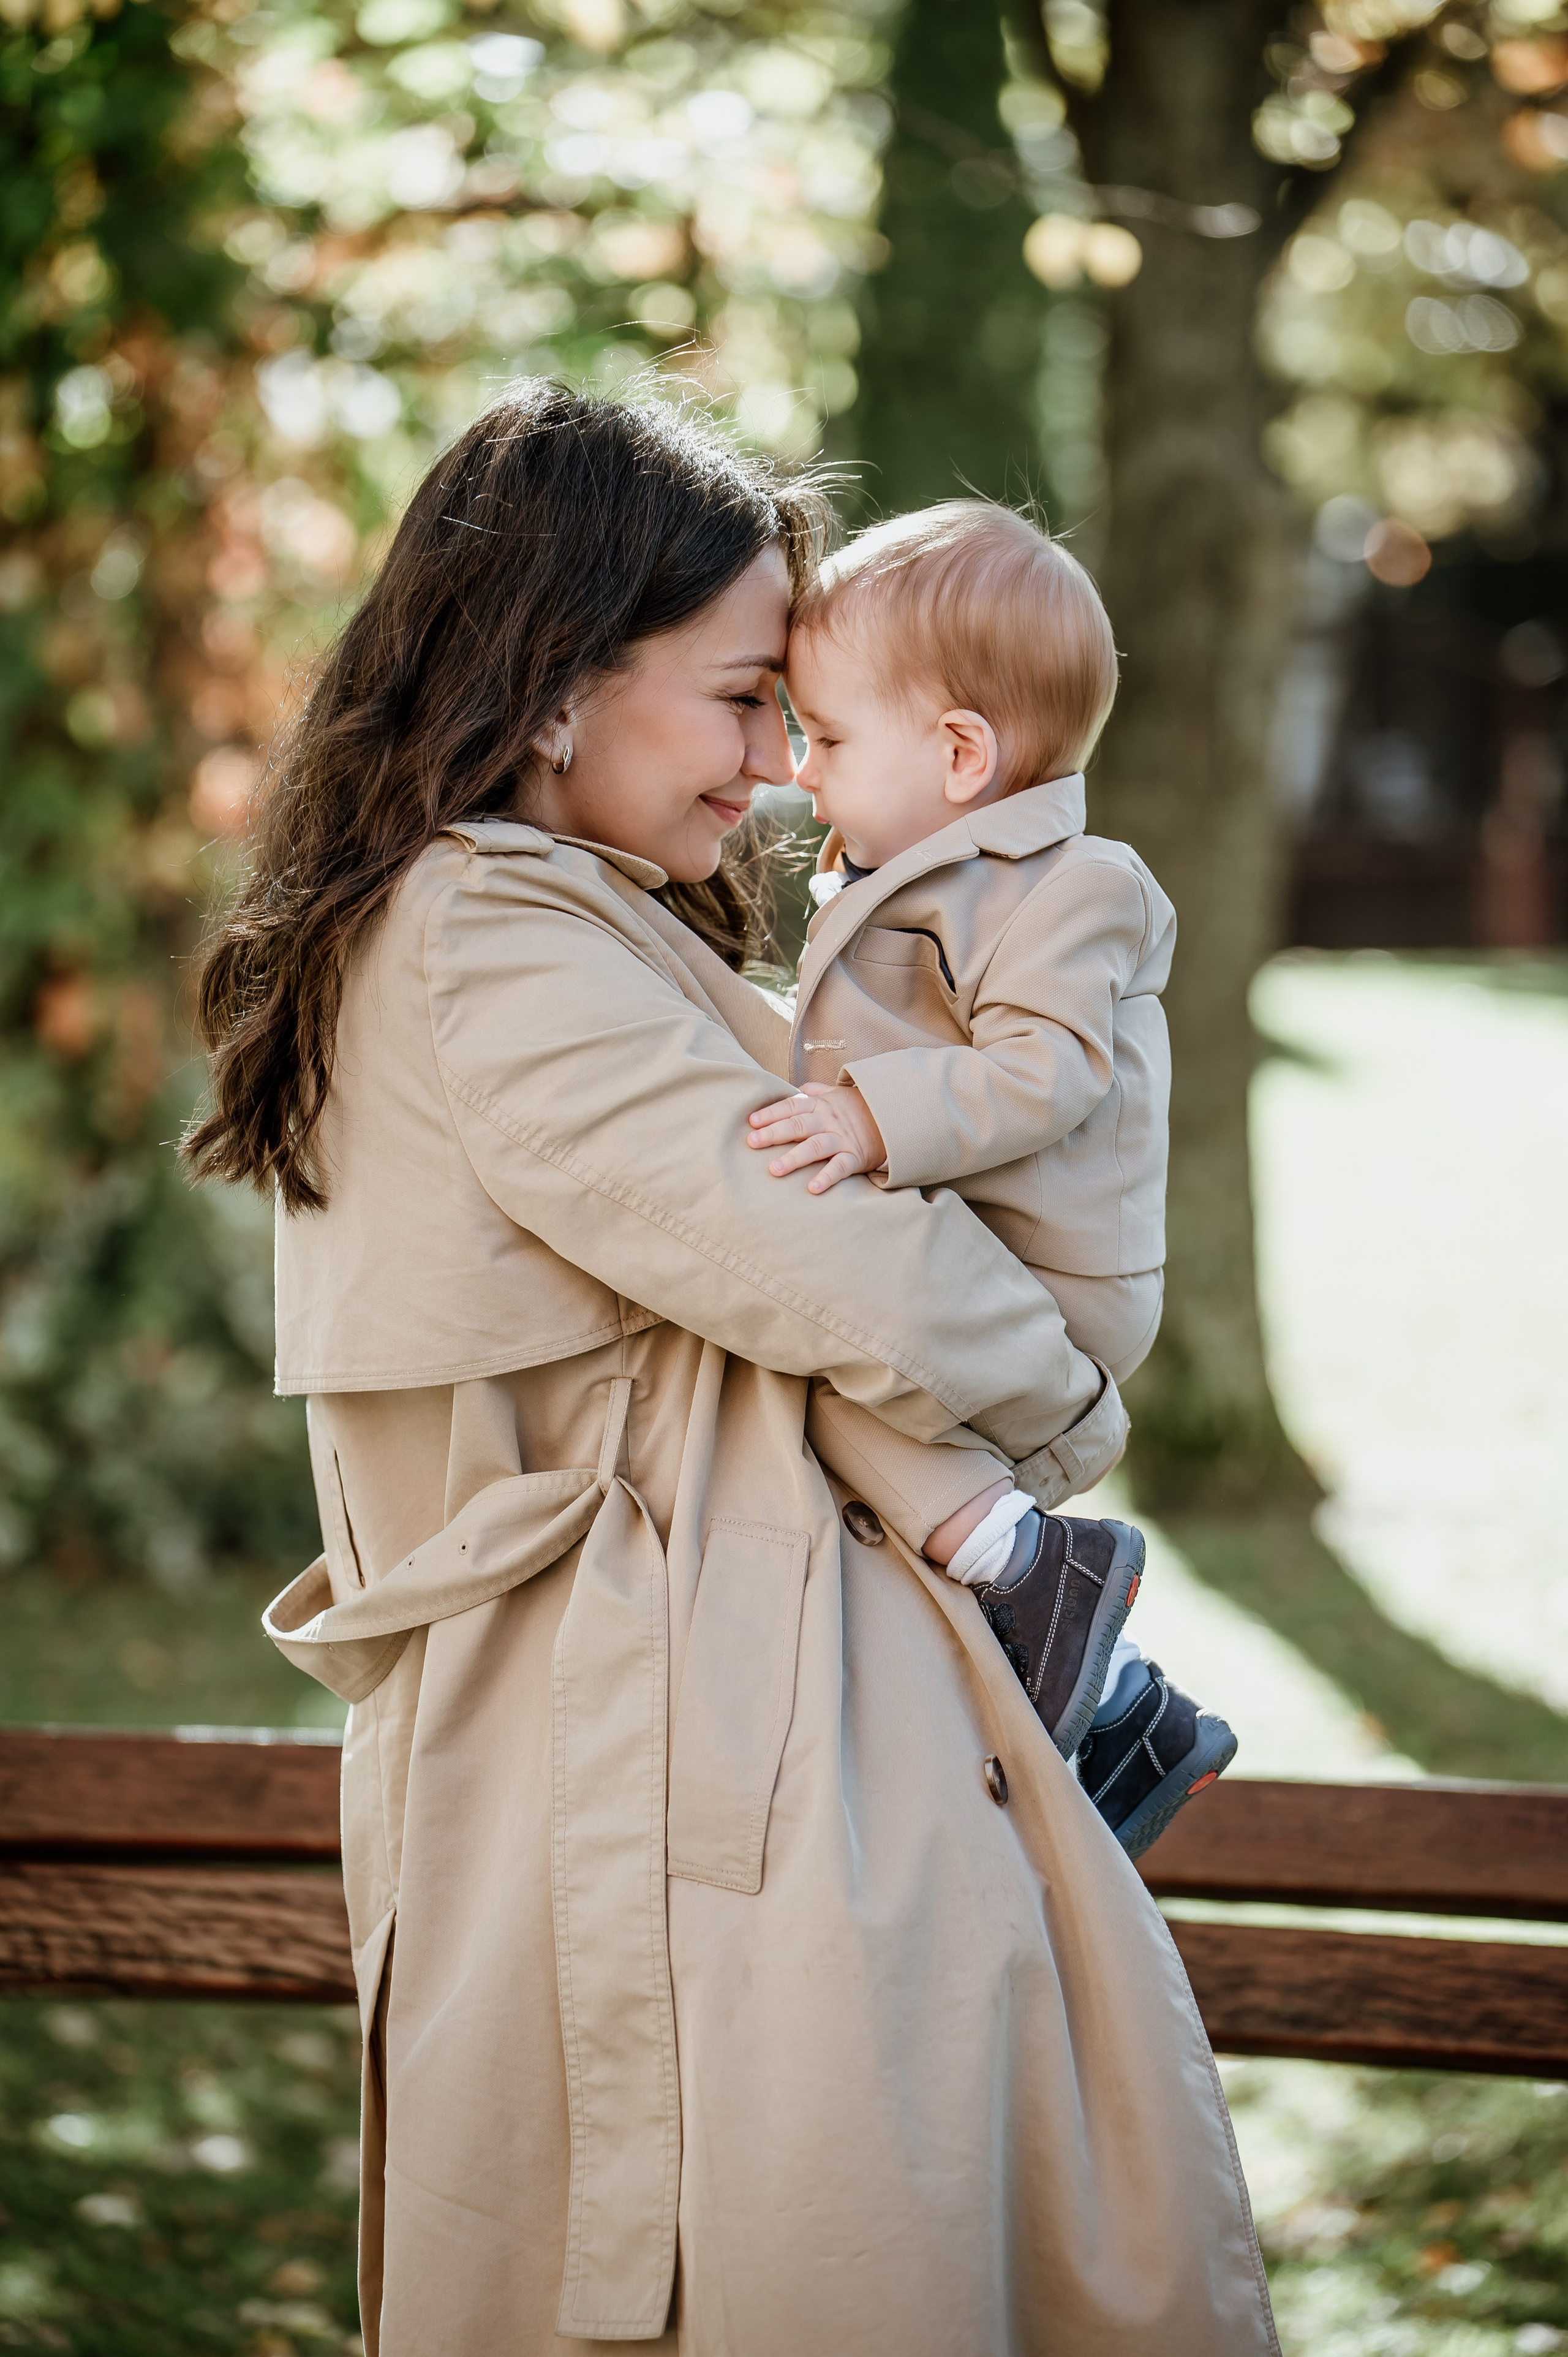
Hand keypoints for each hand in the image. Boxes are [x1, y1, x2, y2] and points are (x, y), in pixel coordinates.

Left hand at [747, 1083, 887, 1193]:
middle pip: (798, 1125)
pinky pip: (840, 1168)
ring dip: (794, 1158)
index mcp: (820, 1105)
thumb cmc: (858, 1108)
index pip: (792, 1106)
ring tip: (774, 1169)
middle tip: (752, 1143)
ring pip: (815, 1147)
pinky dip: (827, 1178)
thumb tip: (796, 1088)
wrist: (893, 1118)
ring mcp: (842, 1139)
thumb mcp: (836, 1094)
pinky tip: (812, 1188)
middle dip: (774, 1133)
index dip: (771, 1113)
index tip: (752, 1122)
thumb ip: (815, 1092)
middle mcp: (828, 1121)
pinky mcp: (855, 1157)